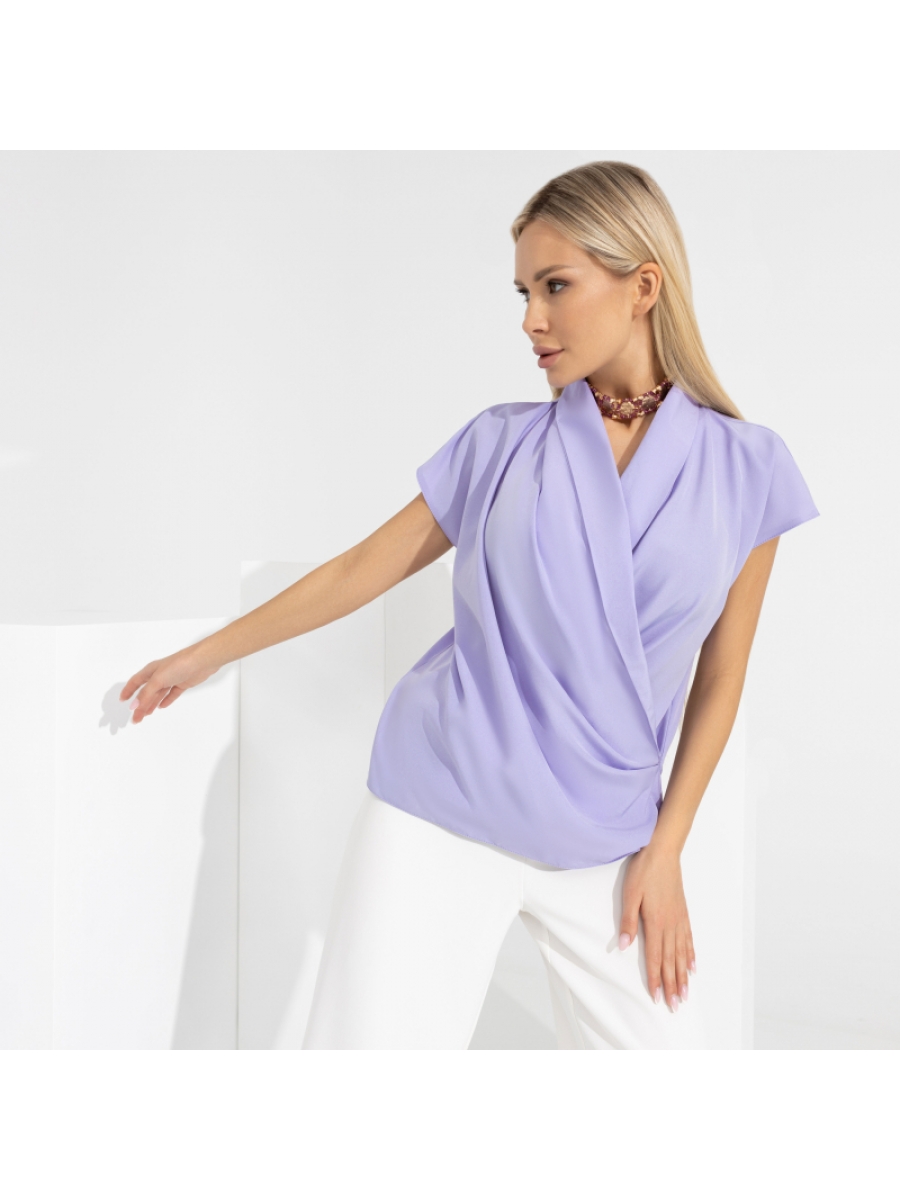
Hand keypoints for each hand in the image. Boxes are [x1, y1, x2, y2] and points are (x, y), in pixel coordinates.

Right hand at [119, 645, 219, 723]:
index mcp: (151, 670)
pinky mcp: (182, 683)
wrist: (202, 661)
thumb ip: (146, 694)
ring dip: (151, 705)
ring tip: (145, 715)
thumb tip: (134, 706)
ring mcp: (171, 679)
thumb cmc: (178, 665)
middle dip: (140, 705)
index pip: (135, 682)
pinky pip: (171, 694)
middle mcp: (160, 675)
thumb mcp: (158, 680)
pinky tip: (162, 706)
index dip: (128, 690)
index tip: (122, 700)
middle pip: (146, 692)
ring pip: (158, 695)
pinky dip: (166, 700)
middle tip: (136, 718)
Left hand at [618, 844, 695, 1011]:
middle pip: (670, 961)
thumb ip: (627, 921)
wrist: (663, 851)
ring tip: (685, 993)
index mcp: (656, 922)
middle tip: (676, 1005)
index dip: (655, 978)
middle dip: (672, 984)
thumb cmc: (644, 871)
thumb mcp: (629, 894)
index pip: (654, 957)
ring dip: (683, 975)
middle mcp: (670, 925)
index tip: (658, 997)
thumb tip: (623, 946)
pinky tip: (692, 966)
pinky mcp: (683, 912)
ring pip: (682, 954)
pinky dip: (691, 955)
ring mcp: (679, 919)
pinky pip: (689, 939)